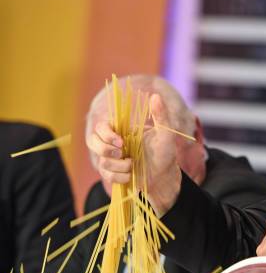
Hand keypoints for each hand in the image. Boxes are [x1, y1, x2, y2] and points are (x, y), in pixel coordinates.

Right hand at [86, 93, 180, 214]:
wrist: (165, 175)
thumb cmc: (165, 152)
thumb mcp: (166, 133)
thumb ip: (161, 115)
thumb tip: (155, 96)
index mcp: (122, 131)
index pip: (101, 126)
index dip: (105, 133)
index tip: (121, 141)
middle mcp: (113, 144)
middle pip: (92, 141)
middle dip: (105, 149)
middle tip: (122, 153)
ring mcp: (111, 160)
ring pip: (102, 161)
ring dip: (119, 165)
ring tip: (133, 165)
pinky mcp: (113, 174)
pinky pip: (107, 176)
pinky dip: (120, 177)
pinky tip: (130, 175)